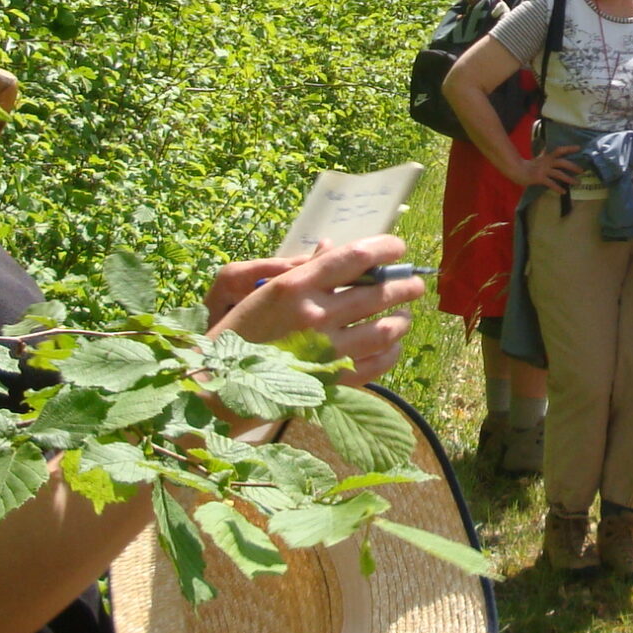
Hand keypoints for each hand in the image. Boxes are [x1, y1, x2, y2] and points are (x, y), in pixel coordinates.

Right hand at [210, 237, 422, 387]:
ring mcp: (325, 351)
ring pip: (385, 329)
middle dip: (405, 284)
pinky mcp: (331, 382)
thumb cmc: (241, 331)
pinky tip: (391, 345)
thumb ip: (304, 269)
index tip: (398, 248)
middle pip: (380, 292)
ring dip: (402, 319)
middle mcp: (314, 315)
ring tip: (403, 315)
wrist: (219, 384)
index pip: (355, 256)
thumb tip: (333, 248)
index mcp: (296, 286)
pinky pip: (377, 364)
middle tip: (413, 283)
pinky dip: (391, 351)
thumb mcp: (265, 291)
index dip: (386, 248)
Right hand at [517, 143, 582, 191]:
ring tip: (577, 183)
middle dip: (573, 166)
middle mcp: (546, 162)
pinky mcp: (539, 178)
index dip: (569, 148)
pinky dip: (558, 188)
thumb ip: (545, 157)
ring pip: (559, 174)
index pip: (559, 150)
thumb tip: (551, 154)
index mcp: (546, 157)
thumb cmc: (526, 165)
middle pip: (562, 162)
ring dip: (569, 179)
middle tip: (582, 170)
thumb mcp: (538, 159)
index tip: (579, 147)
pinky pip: (551, 183)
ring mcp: (543, 170)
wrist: (515, 169)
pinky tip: (563, 192)